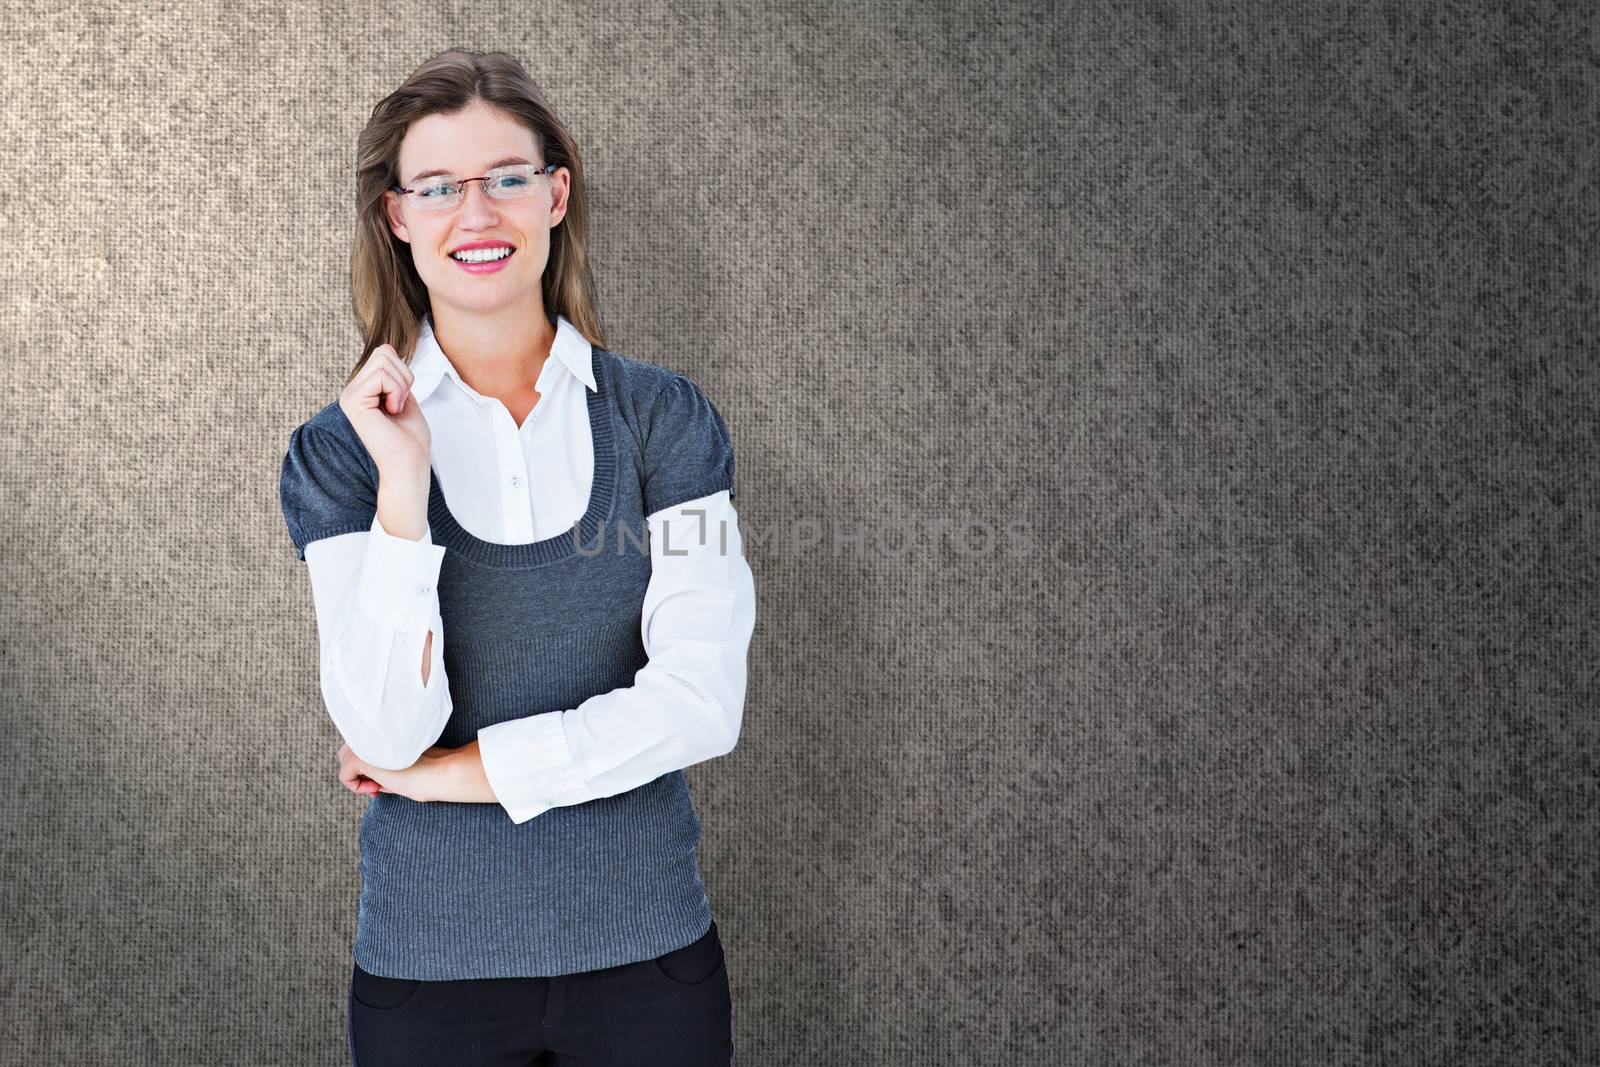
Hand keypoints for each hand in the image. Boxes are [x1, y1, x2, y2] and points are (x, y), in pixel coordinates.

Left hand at [335, 740, 499, 805]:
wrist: (439, 772)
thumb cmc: (427, 772)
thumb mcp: (400, 766)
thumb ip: (383, 766)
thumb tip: (366, 779)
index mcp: (384, 732)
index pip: (363, 745)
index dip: (368, 767)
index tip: (382, 783)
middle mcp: (372, 734)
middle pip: (348, 750)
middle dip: (359, 772)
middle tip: (377, 786)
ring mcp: (365, 744)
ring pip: (344, 760)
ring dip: (357, 778)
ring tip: (377, 786)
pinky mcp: (359, 758)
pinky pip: (344, 776)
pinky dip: (356, 787)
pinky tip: (376, 789)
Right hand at [339, 343, 431, 474]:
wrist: (410, 464)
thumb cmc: (411, 438)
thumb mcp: (404, 398)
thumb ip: (394, 375)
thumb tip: (388, 349)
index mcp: (363, 389)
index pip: (384, 352)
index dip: (404, 373)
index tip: (403, 400)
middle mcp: (351, 390)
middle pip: (383, 352)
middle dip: (403, 376)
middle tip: (400, 404)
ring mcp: (349, 395)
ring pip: (383, 360)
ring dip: (401, 386)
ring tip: (395, 410)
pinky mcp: (352, 402)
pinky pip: (381, 376)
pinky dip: (396, 392)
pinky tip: (392, 412)